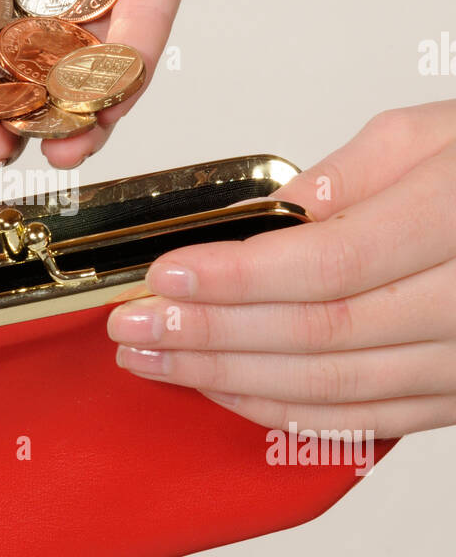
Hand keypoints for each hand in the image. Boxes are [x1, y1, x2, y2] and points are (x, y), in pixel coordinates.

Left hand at [108, 101, 455, 437]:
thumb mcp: (435, 133)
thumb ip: (353, 174)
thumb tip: (280, 217)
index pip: (329, 263)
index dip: (236, 277)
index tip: (163, 276)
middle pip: (319, 335)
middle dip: (207, 336)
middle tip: (130, 327)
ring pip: (333, 390)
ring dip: (228, 380)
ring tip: (154, 361)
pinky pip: (361, 422)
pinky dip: (281, 413)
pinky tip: (222, 389)